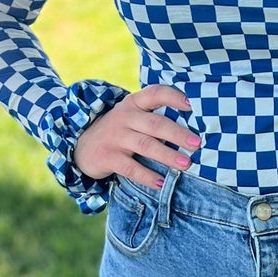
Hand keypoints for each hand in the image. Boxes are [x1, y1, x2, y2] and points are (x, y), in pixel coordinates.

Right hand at [72, 85, 200, 185]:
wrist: (81, 146)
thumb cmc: (119, 131)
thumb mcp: (132, 117)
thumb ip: (154, 117)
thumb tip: (193, 129)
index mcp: (134, 104)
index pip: (155, 93)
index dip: (173, 97)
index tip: (192, 106)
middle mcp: (125, 117)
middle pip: (155, 124)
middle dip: (178, 134)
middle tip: (197, 144)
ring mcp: (115, 137)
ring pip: (146, 145)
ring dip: (167, 155)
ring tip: (186, 164)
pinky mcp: (108, 157)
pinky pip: (131, 168)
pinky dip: (148, 176)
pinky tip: (161, 183)